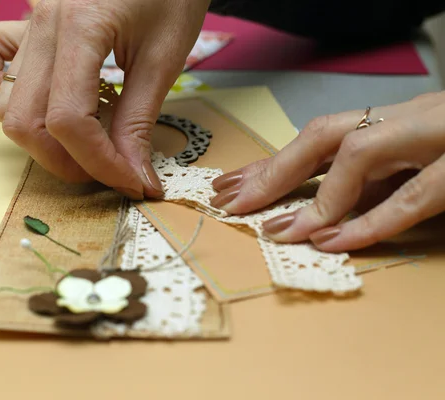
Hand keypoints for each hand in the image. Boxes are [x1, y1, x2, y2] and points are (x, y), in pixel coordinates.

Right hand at [0, 0, 210, 198]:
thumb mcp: (164, 58)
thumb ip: (139, 120)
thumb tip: (132, 176)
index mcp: (80, 26)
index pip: (69, 120)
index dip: (99, 163)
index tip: (132, 182)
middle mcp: (42, 24)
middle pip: (26, 121)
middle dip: (68, 162)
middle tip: (109, 171)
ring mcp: (28, 22)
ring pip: (8, 104)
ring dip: (43, 140)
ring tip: (87, 145)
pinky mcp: (26, 24)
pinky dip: (10, 94)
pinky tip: (46, 101)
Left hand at [211, 92, 444, 251]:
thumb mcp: (412, 166)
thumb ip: (372, 185)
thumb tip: (317, 217)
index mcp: (393, 124)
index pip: (318, 141)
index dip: (270, 162)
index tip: (229, 186)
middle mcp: (408, 122)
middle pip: (327, 136)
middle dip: (274, 169)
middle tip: (231, 202)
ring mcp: (439, 137)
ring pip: (364, 153)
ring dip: (316, 195)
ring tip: (277, 231)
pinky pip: (416, 193)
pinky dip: (373, 219)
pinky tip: (336, 241)